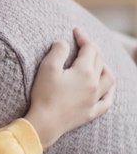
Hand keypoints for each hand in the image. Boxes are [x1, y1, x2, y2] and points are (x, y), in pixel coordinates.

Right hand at [25, 28, 114, 149]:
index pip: (89, 49)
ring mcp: (94, 99)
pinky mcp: (90, 112)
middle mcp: (94, 84)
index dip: (83, 37)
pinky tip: (107, 89)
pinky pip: (107, 102)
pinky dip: (109, 93)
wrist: (45, 123)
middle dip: (93, 48)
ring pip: (108, 79)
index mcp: (84, 72)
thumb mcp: (47, 68)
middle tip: (83, 42)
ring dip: (105, 67)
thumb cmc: (44, 94)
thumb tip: (63, 43)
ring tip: (98, 62)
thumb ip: (58, 51)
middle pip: (100, 61)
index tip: (76, 31)